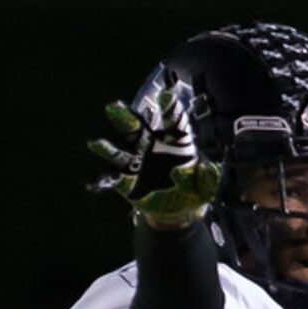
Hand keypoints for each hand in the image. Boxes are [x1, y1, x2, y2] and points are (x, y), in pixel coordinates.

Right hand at [88, 75, 219, 225]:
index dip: (169, 108)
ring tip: (96, 144)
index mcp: (175, 139)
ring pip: (119, 149)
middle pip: (137, 126)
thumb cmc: (191, 190)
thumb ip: (209, 180)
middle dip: (125, 118)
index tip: (167, 98)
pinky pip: (111, 178)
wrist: (178, 211)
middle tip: (114, 107)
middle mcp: (151, 143)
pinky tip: (96, 181)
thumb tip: (211, 173)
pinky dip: (103, 179)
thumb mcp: (205, 187)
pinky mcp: (125, 180)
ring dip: (107, 146)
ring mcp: (135, 160)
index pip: (173, 119)